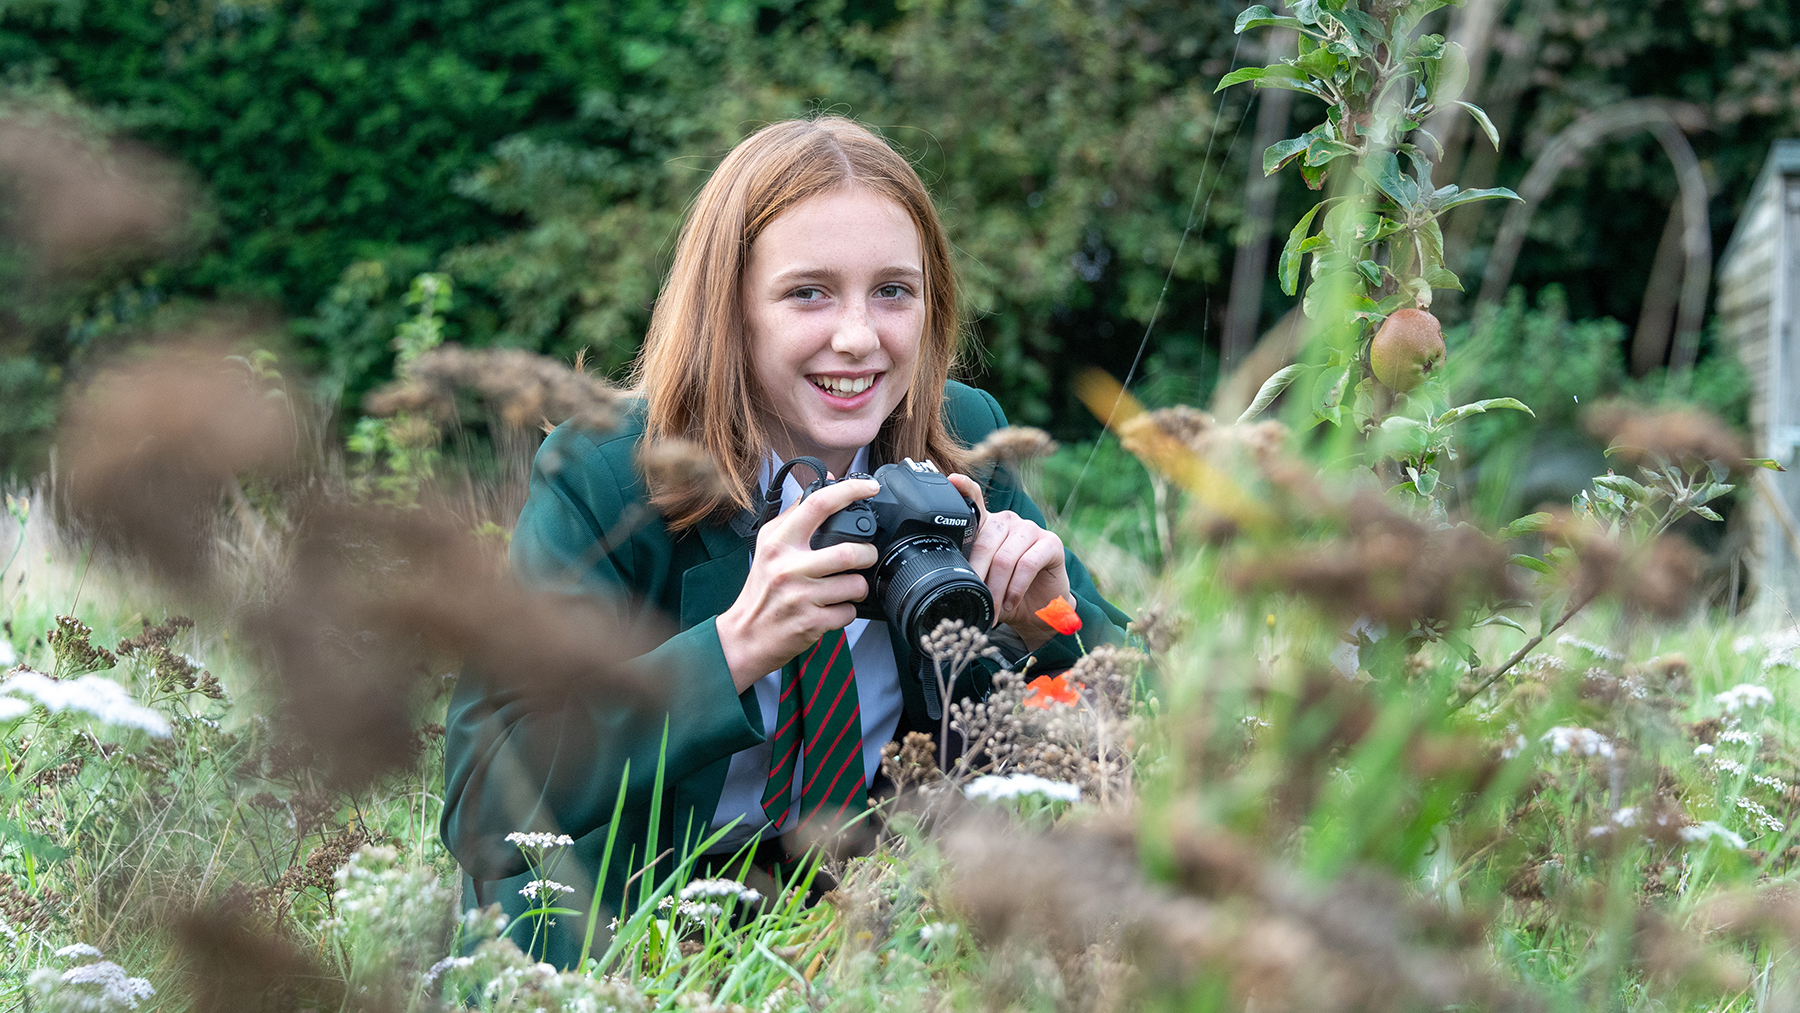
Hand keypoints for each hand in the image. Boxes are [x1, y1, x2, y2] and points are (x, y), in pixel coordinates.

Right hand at [717, 477, 880, 691]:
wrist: (745, 635)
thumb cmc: (761, 589)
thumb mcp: (769, 546)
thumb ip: (795, 513)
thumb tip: (824, 481)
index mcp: (779, 542)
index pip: (817, 504)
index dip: (849, 490)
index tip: (869, 487)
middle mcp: (788, 567)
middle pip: (848, 552)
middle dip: (867, 554)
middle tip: (865, 556)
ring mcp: (800, 596)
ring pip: (855, 585)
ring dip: (859, 586)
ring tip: (848, 587)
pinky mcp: (811, 623)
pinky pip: (848, 612)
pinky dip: (848, 611)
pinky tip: (834, 608)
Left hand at [946, 473, 1071, 650]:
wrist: (1039, 611)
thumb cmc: (1007, 593)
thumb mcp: (982, 581)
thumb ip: (968, 570)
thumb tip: (945, 578)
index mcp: (989, 525)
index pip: (975, 500)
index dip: (964, 488)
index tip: (951, 481)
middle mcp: (1009, 521)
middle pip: (986, 542)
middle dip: (977, 575)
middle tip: (974, 599)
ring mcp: (1031, 529)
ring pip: (1005, 557)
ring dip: (997, 588)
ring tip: (994, 607)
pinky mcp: (1051, 543)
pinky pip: (1027, 563)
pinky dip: (1016, 587)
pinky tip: (1011, 601)